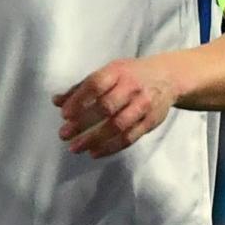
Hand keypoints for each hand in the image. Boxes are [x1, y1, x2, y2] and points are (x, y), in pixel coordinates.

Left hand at [52, 56, 179, 158]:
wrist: (168, 77)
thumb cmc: (129, 74)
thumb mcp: (107, 72)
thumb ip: (81, 87)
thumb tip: (56, 101)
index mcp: (117, 72)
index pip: (95, 85)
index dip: (79, 100)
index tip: (64, 114)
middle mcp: (131, 88)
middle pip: (106, 107)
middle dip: (83, 123)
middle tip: (64, 134)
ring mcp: (143, 106)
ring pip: (118, 126)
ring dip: (95, 139)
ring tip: (75, 148)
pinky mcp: (151, 122)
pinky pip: (130, 138)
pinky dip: (111, 147)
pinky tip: (95, 152)